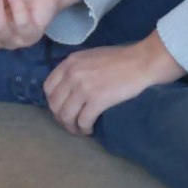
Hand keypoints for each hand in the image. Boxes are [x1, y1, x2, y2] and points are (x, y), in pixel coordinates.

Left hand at [44, 30, 184, 134]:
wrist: (140, 62)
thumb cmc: (119, 59)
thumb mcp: (89, 57)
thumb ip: (75, 69)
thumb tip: (67, 87)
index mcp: (69, 62)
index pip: (48, 87)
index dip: (53, 102)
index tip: (62, 108)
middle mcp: (72, 74)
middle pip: (54, 104)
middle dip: (60, 118)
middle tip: (71, 123)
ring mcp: (83, 87)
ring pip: (66, 115)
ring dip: (71, 126)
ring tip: (80, 130)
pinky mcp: (97, 100)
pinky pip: (83, 121)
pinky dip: (84, 129)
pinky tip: (90, 129)